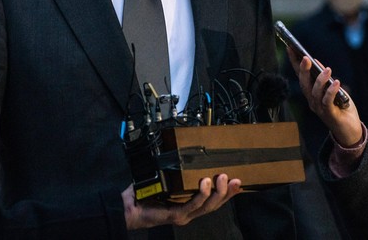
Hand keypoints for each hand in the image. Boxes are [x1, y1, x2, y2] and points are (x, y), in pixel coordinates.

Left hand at [123, 174, 241, 229]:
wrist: (129, 207)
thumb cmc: (146, 193)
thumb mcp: (167, 180)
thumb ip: (180, 172)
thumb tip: (190, 151)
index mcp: (190, 204)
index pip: (214, 200)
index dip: (228, 193)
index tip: (239, 182)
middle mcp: (189, 211)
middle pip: (215, 205)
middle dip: (227, 193)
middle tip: (235, 179)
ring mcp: (183, 214)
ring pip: (207, 206)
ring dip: (217, 192)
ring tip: (222, 178)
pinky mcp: (175, 215)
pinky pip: (192, 205)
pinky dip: (200, 195)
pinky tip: (205, 185)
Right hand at [284, 44, 362, 147]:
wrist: (350, 131)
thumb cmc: (341, 108)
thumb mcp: (334, 89)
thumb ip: (325, 79)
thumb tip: (318, 63)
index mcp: (311, 94)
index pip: (300, 76)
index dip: (294, 62)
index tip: (290, 48)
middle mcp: (312, 101)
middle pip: (304, 84)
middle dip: (303, 70)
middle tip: (305, 58)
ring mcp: (319, 109)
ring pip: (315, 93)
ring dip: (320, 80)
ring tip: (327, 70)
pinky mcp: (329, 115)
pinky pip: (327, 101)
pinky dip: (331, 91)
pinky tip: (336, 82)